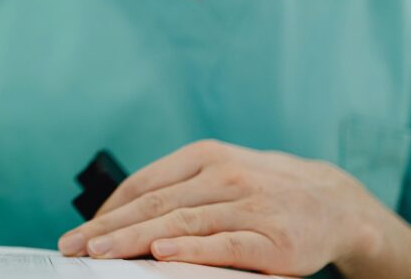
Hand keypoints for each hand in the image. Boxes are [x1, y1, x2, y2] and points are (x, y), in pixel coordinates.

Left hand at [57, 140, 384, 275]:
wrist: (334, 202)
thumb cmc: (262, 191)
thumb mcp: (219, 174)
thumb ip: (177, 188)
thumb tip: (120, 214)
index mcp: (204, 156)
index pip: (144, 183)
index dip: (109, 209)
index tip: (82, 231)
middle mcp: (223, 174)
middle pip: (155, 203)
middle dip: (110, 227)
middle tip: (77, 246)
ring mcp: (248, 204)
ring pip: (181, 222)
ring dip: (136, 239)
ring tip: (103, 252)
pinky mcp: (272, 237)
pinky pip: (223, 244)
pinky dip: (190, 249)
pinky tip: (161, 254)